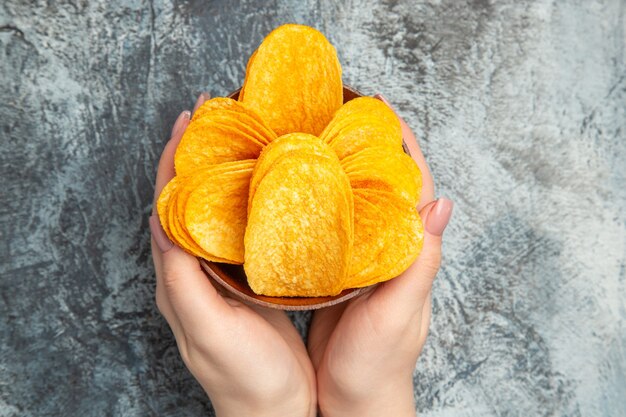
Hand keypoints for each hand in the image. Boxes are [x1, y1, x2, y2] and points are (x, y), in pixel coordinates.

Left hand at [149, 94, 315, 416]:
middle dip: (196, 156)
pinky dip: (244, 199)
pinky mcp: (244, 280)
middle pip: (186, 200)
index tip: (190, 121)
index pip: (166, 206)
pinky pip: (237, 228)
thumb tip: (164, 227)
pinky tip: (265, 188)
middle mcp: (192, 271)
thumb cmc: (244, 377)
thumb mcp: (209, 333)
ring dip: (220, 172)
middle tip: (217, 119)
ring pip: (212, 211)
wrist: (273, 407)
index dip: (174, 161)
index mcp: (177, 277)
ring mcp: (218, 274)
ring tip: (241, 141)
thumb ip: (183, 285)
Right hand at [307, 94, 452, 416]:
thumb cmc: (380, 362)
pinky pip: (333, 227)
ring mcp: (363, 260)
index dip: (402, 145)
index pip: (415, 185)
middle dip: (365, 149)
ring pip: (355, 203)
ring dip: (339, 172)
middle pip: (382, 187)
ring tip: (312, 141)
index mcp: (412, 252)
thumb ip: (421, 262)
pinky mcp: (339, 273)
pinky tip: (296, 192)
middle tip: (335, 116)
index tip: (380, 108)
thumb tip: (443, 203)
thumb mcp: (400, 312)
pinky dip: (320, 204)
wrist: (353, 397)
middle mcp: (390, 249)